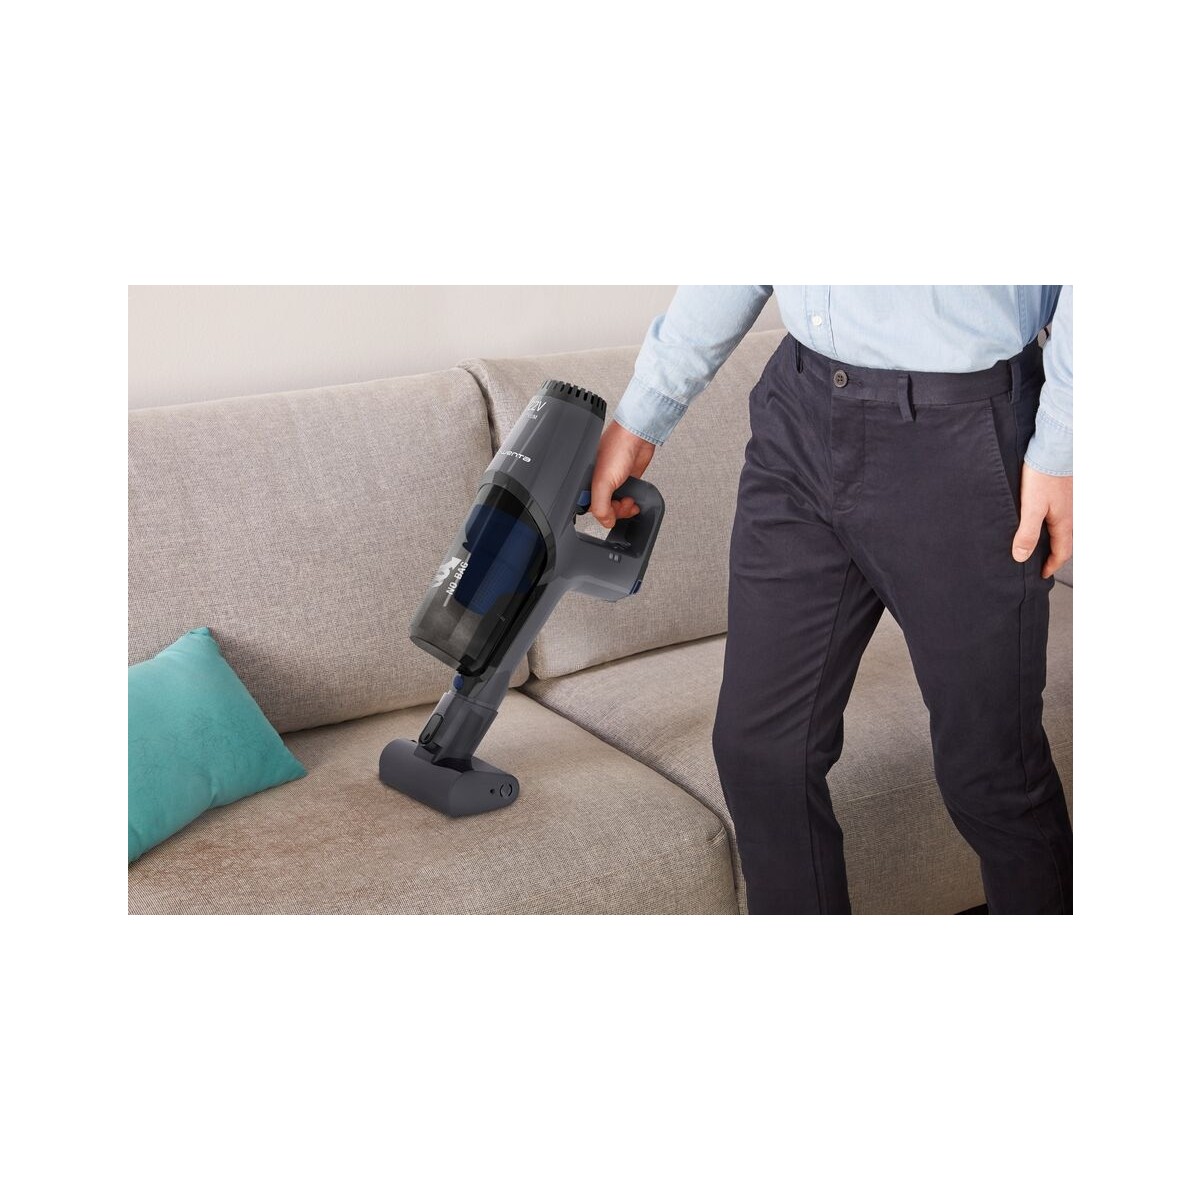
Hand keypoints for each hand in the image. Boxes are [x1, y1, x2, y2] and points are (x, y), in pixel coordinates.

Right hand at [589, 422, 656, 528]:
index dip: (601, 514)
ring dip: (625, 509)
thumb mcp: (603, 482)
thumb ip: (601, 506)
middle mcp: (598, 481)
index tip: (611, 514)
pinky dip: (631, 503)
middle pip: (604, 508)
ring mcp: (613, 481)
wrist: (637, 437)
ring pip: (616, 504)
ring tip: (630, 502)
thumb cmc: (617, 447)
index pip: (589, 507)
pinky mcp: (627, 479)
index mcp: (586, 481)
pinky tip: (635, 499)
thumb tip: (606, 521)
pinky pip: (627, 497)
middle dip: (616, 511)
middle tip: (623, 505)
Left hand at [1011, 463, 1072, 578]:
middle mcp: (1070, 515)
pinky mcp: (1063, 492)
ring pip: (1062, 528)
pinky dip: (1052, 524)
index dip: (1052, 565)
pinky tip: (1040, 519)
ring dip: (1053, 539)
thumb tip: (1021, 557)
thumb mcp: (1031, 508)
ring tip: (1039, 544)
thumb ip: (1027, 533)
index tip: (1043, 574)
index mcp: (1064, 522)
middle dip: (1054, 555)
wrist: (1053, 448)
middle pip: (1064, 541)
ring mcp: (1068, 503)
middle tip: (1041, 563)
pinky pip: (1060, 515)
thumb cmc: (1043, 476)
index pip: (1062, 552)